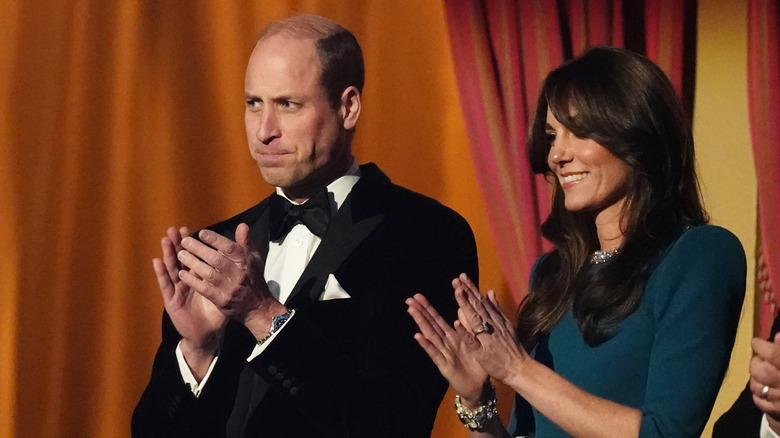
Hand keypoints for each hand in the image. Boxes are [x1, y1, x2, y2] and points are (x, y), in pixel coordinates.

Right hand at [153, 227, 226, 375]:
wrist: (207, 333)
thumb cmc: (215, 312)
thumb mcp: (226, 292)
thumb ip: (231, 277)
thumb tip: (243, 261)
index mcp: (199, 277)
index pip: (194, 257)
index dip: (191, 244)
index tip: (190, 229)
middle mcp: (186, 281)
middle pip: (181, 259)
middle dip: (177, 244)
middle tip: (175, 229)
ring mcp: (177, 290)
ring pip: (172, 269)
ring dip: (168, 254)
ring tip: (165, 239)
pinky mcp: (171, 300)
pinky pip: (166, 285)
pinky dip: (161, 273)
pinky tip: (156, 261)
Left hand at [176, 223, 286, 338]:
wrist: (257, 306)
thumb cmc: (253, 278)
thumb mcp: (254, 259)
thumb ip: (246, 243)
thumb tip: (242, 225)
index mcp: (246, 262)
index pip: (229, 248)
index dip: (215, 240)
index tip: (201, 233)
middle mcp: (238, 274)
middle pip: (216, 259)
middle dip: (199, 249)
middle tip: (184, 241)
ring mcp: (230, 289)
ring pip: (208, 274)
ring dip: (193, 263)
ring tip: (180, 255)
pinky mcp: (222, 301)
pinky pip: (205, 290)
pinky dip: (193, 281)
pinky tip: (182, 274)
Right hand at [406, 288, 488, 406]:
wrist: (479, 387)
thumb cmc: (477, 365)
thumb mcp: (474, 342)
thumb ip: (468, 326)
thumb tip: (462, 308)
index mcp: (452, 337)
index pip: (437, 319)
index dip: (428, 308)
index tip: (417, 296)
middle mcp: (445, 344)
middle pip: (431, 325)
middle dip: (420, 312)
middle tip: (409, 299)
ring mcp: (444, 354)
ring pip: (430, 336)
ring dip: (421, 323)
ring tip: (412, 311)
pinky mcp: (445, 366)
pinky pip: (435, 354)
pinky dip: (427, 345)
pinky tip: (418, 336)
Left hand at [452, 273, 528, 384]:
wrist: (519, 368)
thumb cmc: (511, 348)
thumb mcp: (505, 324)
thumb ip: (496, 309)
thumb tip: (490, 291)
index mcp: (494, 319)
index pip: (480, 301)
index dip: (471, 288)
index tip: (461, 277)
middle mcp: (491, 325)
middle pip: (477, 306)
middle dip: (466, 292)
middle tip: (455, 280)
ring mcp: (487, 337)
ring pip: (475, 319)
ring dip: (466, 305)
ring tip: (457, 292)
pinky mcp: (482, 351)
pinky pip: (473, 341)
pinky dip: (465, 332)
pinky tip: (457, 324)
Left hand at [750, 332, 779, 431]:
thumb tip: (778, 337)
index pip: (773, 354)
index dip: (761, 346)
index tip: (757, 342)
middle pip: (760, 371)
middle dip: (756, 362)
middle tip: (759, 358)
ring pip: (757, 386)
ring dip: (755, 377)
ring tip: (760, 372)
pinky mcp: (778, 413)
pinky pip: (760, 402)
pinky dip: (758, 393)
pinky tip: (763, 389)